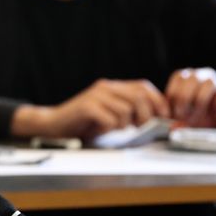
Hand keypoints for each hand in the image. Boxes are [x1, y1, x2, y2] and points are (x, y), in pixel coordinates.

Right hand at [14, 79, 169, 138]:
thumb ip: (128, 110)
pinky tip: (101, 129)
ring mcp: (95, 96)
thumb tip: (156, 116)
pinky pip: (110, 119)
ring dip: (124, 124)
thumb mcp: (110, 113)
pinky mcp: (87, 107)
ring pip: (126, 110)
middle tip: (139, 127)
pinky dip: (110, 128)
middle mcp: (105, 87)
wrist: (54, 124)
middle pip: (139, 96)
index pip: (143, 87)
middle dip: (145, 115)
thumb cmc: (83, 122)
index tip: (162, 117)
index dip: (157, 101)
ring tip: (113, 128)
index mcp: (112, 87)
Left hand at [164, 67, 215, 128]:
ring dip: (201, 102)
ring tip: (199, 117)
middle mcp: (203, 76)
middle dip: (185, 98)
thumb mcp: (184, 119)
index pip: (179, 77)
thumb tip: (173, 128)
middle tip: (184, 115)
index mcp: (187, 78)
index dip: (174, 94)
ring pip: (210, 84)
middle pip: (192, 78)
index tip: (174, 111)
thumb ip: (176, 120)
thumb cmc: (200, 117)